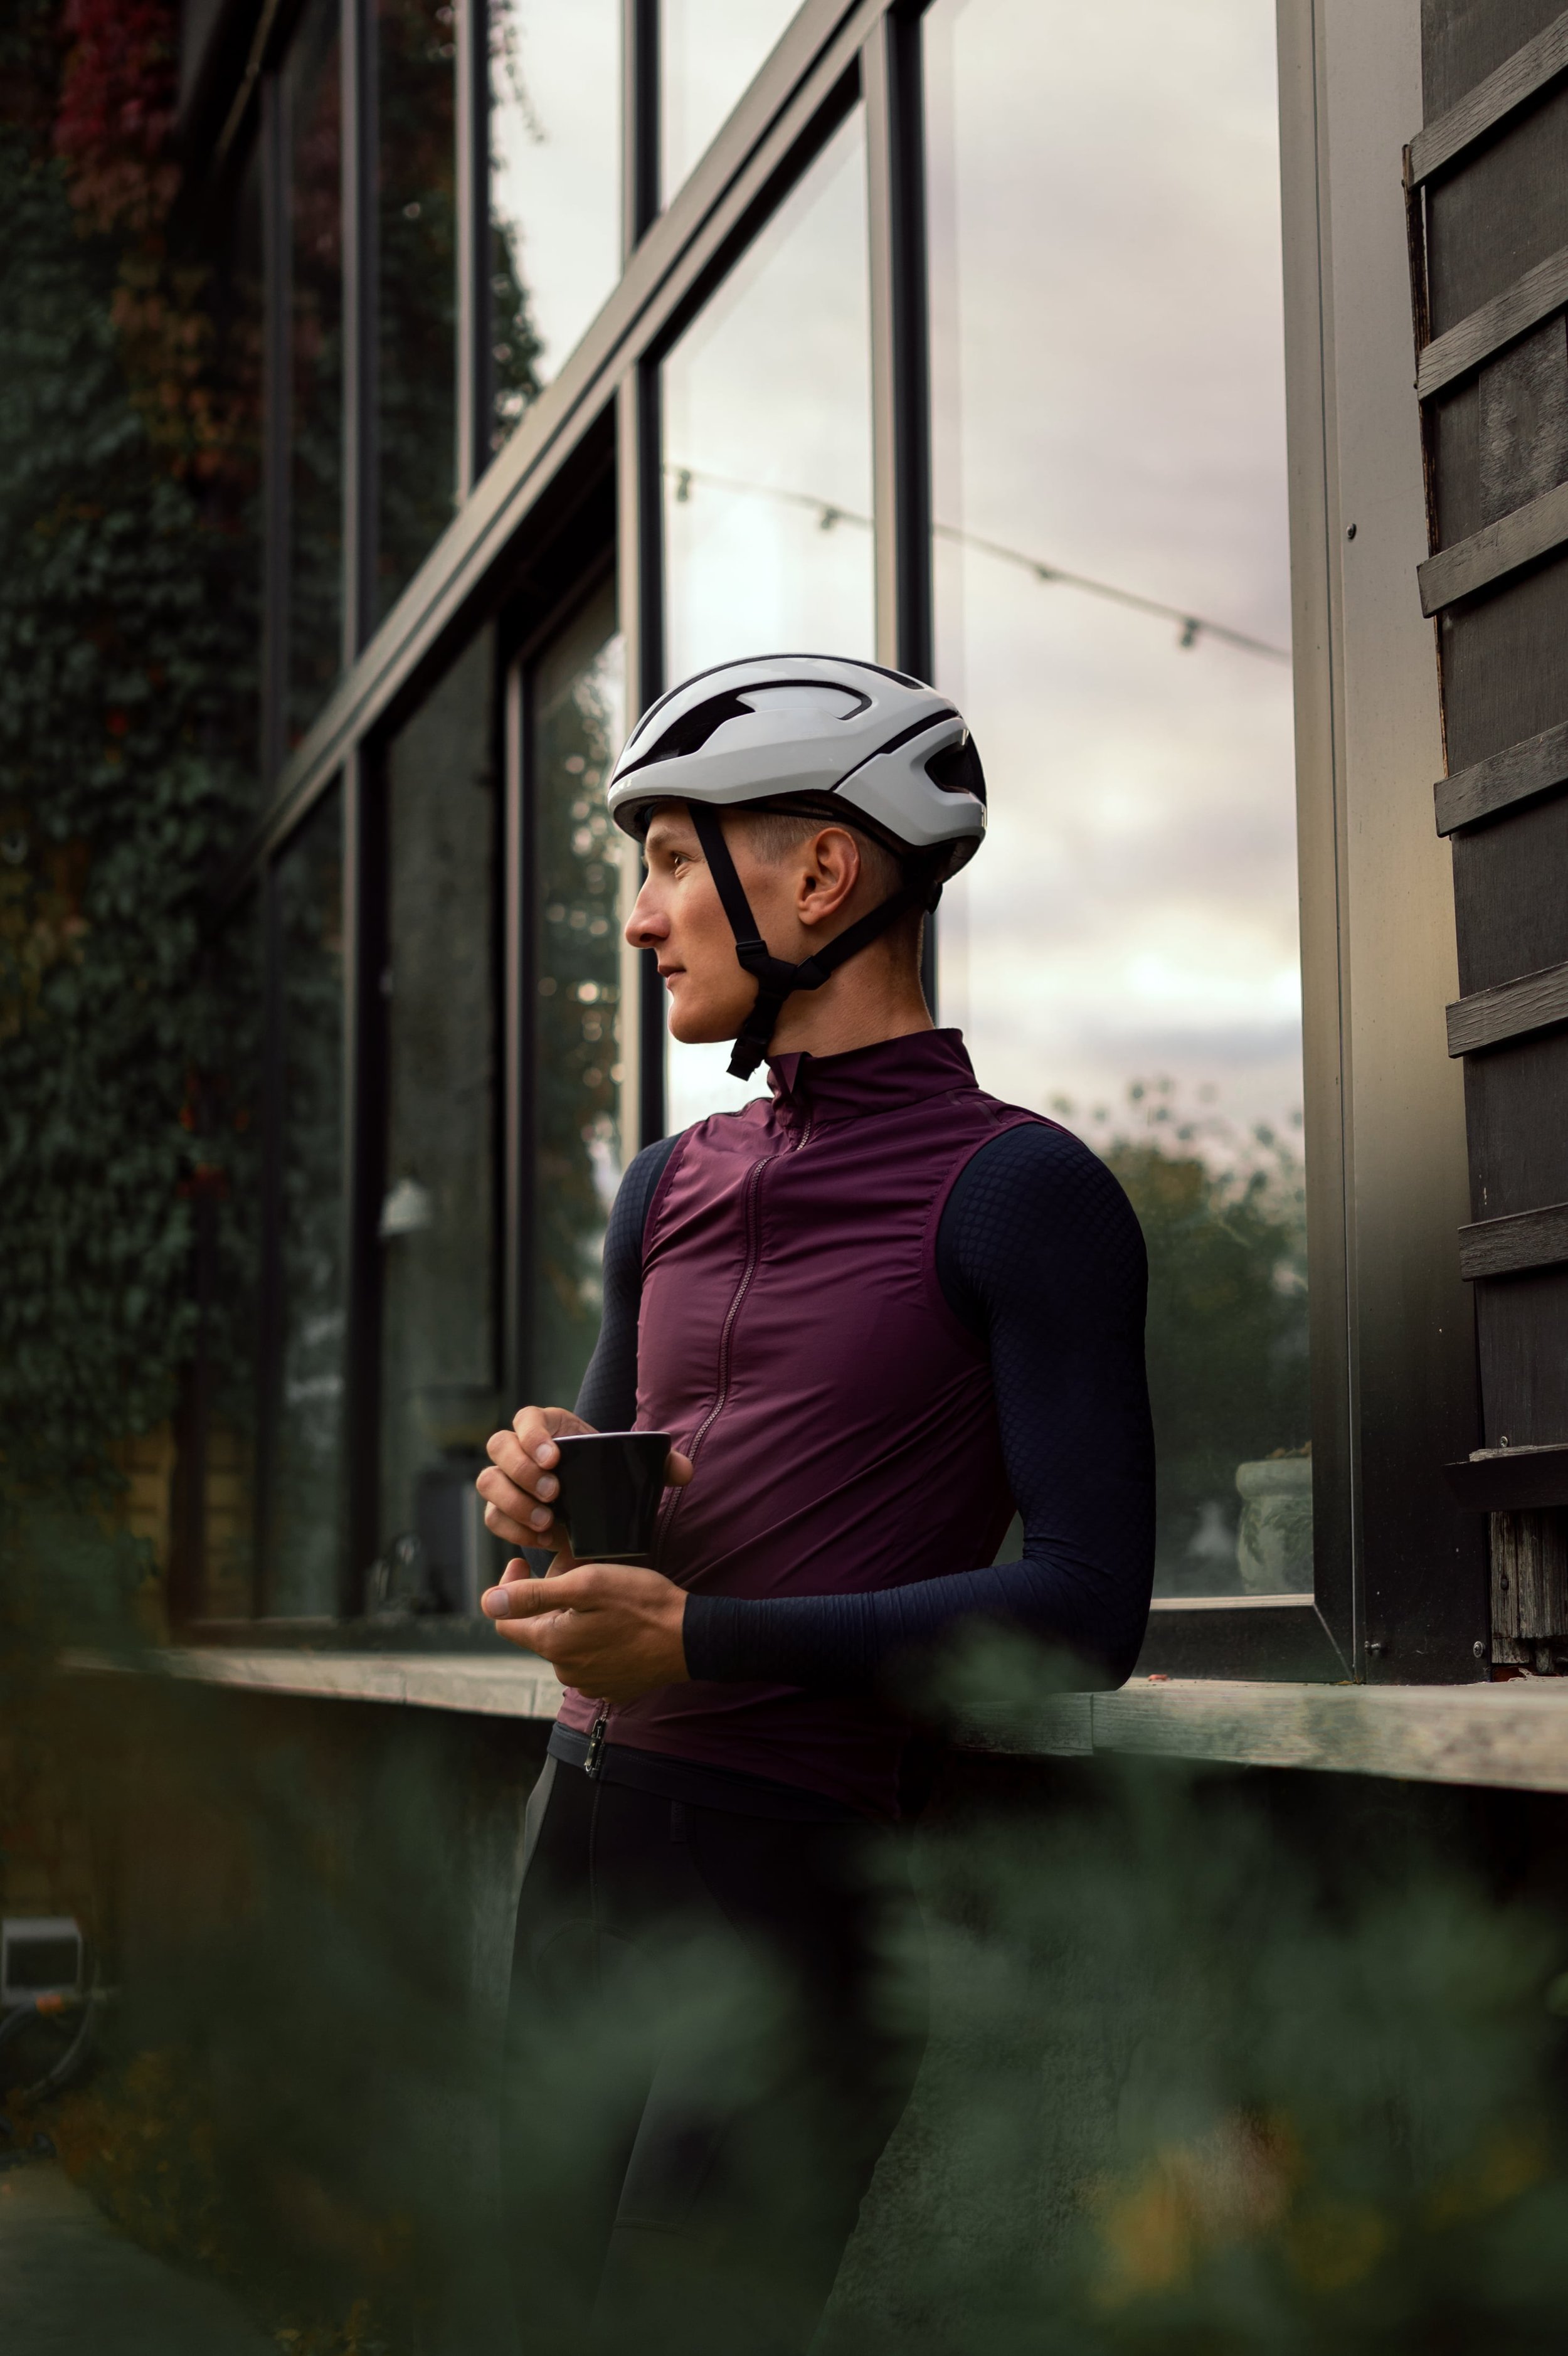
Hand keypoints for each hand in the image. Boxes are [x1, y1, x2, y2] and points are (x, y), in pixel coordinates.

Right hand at [476, 1405, 693, 1555]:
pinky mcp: (502, 1509)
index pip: (526, 1418)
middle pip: (498, 1447)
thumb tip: (684, 1471)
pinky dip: (513, 1530)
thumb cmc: (608, 1475)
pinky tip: (540, 1539)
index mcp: (545, 1426)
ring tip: (547, 1523)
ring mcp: (505, 1479)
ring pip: (489, 1482)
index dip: (532, 1435)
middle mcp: (518, 1447)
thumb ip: (662, 1466)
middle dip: (521, 1471)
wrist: (593, 1505)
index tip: (554, 1458)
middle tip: (553, 1495)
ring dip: (513, 1503)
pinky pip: (493, 1517)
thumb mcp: (632, 1467)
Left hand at [480, 1560, 689, 1702]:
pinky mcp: (611, 1686)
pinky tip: (616, 1621)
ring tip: (601, 1596)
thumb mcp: (588, 1585)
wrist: (692, 1639)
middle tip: (577, 1569)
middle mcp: (564, 1669)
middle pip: (538, 1629)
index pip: (504, 1621)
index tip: (526, 1564)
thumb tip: (490, 1603)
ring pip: (565, 1643)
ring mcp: (589, 1682)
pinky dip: (594, 1638)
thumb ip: (535, 1595)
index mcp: (553, 1643)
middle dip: (548, 1599)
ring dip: (573, 1619)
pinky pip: (589, 1658)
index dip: (508, 1588)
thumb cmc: (643, 1604)